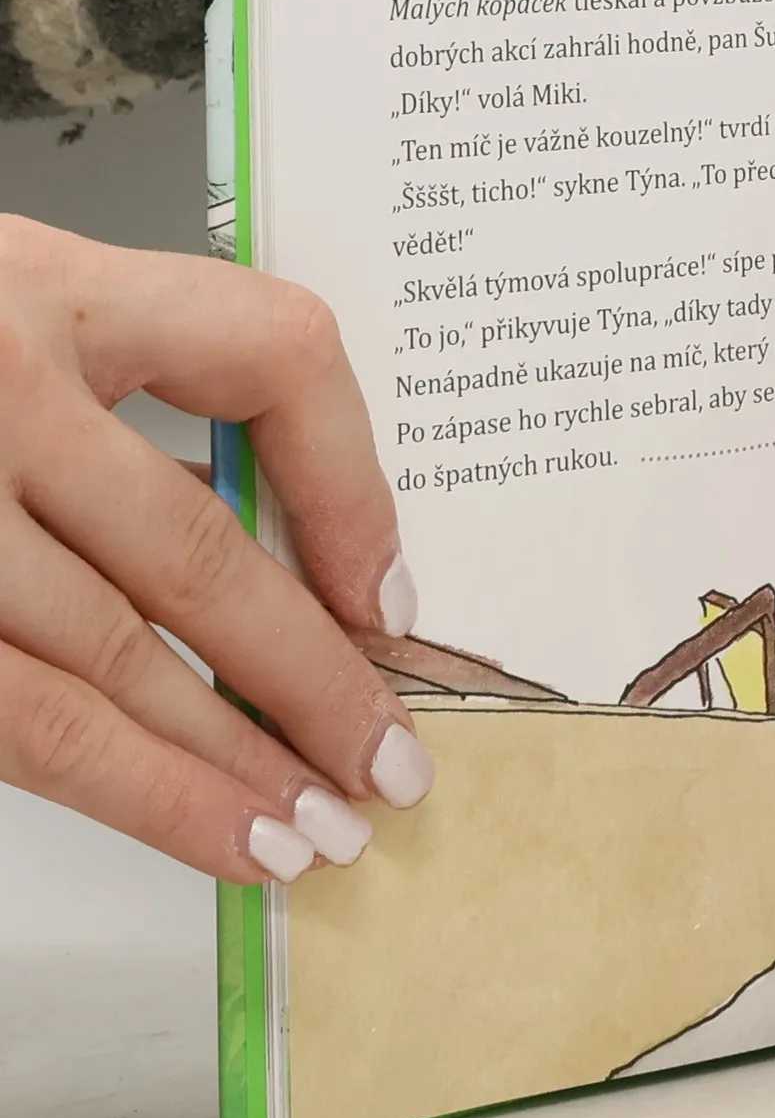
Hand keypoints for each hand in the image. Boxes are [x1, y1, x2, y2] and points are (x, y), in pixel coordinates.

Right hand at [0, 218, 433, 885]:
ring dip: (225, 768)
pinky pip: (15, 721)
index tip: (395, 596)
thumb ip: (131, 408)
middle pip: (190, 554)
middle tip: (391, 758)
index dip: (354, 485)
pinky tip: (206, 827)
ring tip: (316, 830)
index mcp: (47, 287)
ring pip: (100, 666)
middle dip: (310, 678)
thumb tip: (298, 557)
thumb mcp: (20, 319)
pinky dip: (129, 788)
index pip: (269, 353)